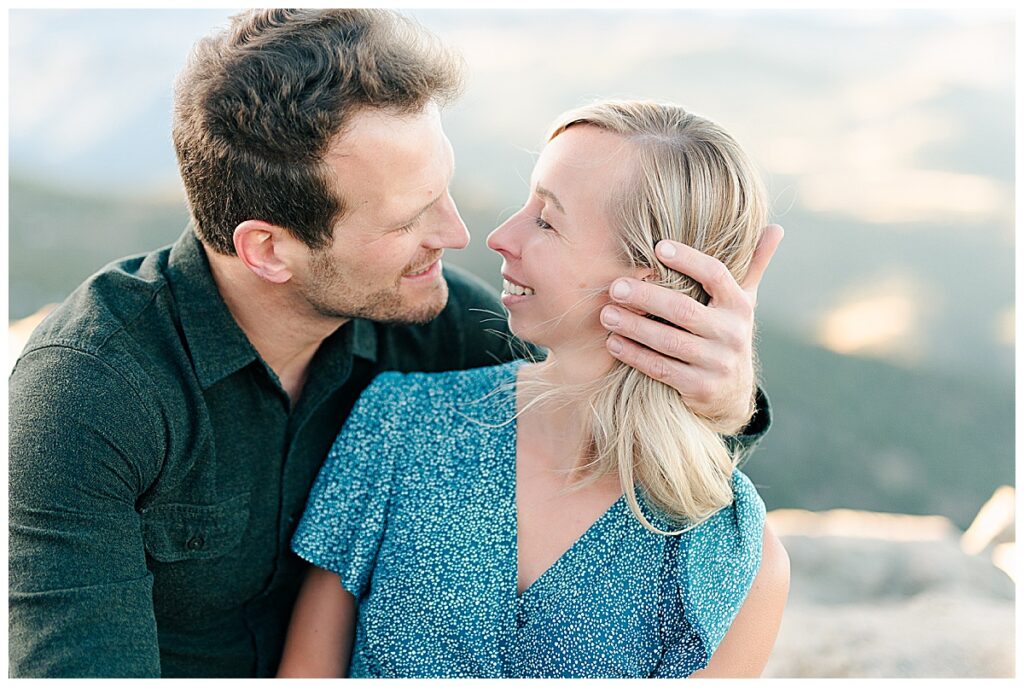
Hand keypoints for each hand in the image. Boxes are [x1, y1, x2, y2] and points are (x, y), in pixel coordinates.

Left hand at [600, 224, 783, 433]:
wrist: (732, 394)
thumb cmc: (727, 333)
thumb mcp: (744, 301)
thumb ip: (754, 265)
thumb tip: (776, 228)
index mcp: (740, 305)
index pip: (716, 275)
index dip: (689, 260)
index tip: (657, 247)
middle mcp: (732, 333)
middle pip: (684, 311)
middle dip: (646, 298)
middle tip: (615, 287)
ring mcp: (718, 363)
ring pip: (669, 342)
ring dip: (634, 328)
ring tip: (606, 314)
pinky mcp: (701, 388)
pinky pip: (661, 369)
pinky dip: (635, 355)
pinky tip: (613, 342)